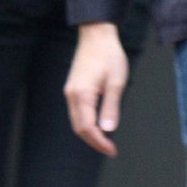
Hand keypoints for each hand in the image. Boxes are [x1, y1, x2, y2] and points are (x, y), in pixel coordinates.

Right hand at [65, 23, 128, 157]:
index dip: (100, 142)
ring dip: (90, 134)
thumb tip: (108, 129)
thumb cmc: (109, 56)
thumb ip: (111, 107)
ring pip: (77, 121)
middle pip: (79, 128)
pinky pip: (78, 112)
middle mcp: (71, 95)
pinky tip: (99, 126)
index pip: (88, 127)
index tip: (112, 150)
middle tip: (111, 149)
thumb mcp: (116, 83)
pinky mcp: (73, 89)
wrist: (97, 35)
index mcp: (82, 95)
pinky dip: (87, 123)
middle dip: (94, 141)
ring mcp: (70, 92)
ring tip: (107, 141)